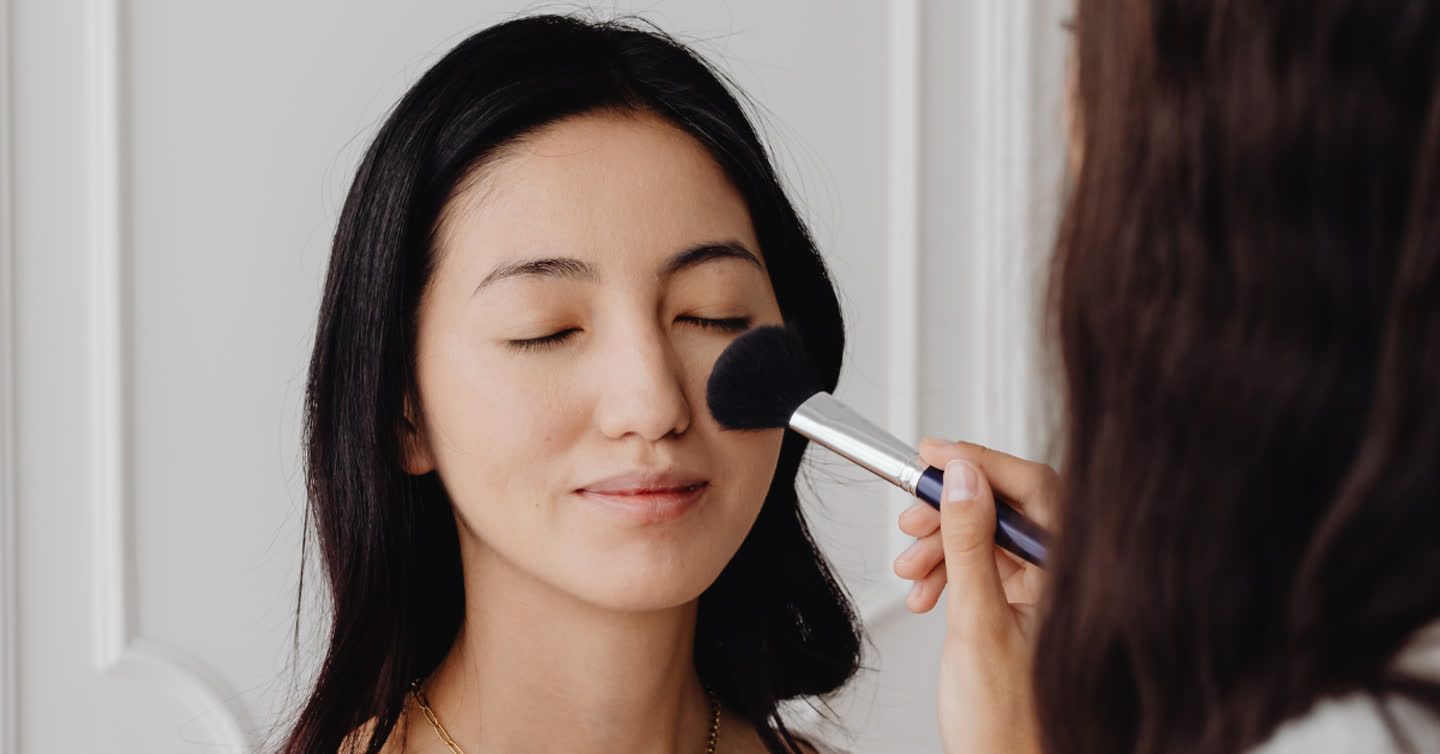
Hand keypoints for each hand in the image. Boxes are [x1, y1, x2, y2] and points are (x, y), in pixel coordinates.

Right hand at [893, 439, 1058, 753]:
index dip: (981, 463)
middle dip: (952, 509)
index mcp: (1075, 578)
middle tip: (912, 518)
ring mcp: (1046, 595)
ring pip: (991, 539)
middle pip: (1009, 509)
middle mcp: (1067, 580)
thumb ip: (970, 546)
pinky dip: (950, 573)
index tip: (934, 453)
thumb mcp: (977, 624)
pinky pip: (986, 569)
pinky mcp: (1024, 610)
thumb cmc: (1010, 728)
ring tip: (911, 568)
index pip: (1035, 489)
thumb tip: (962, 481)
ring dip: (943, 546)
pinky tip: (925, 592)